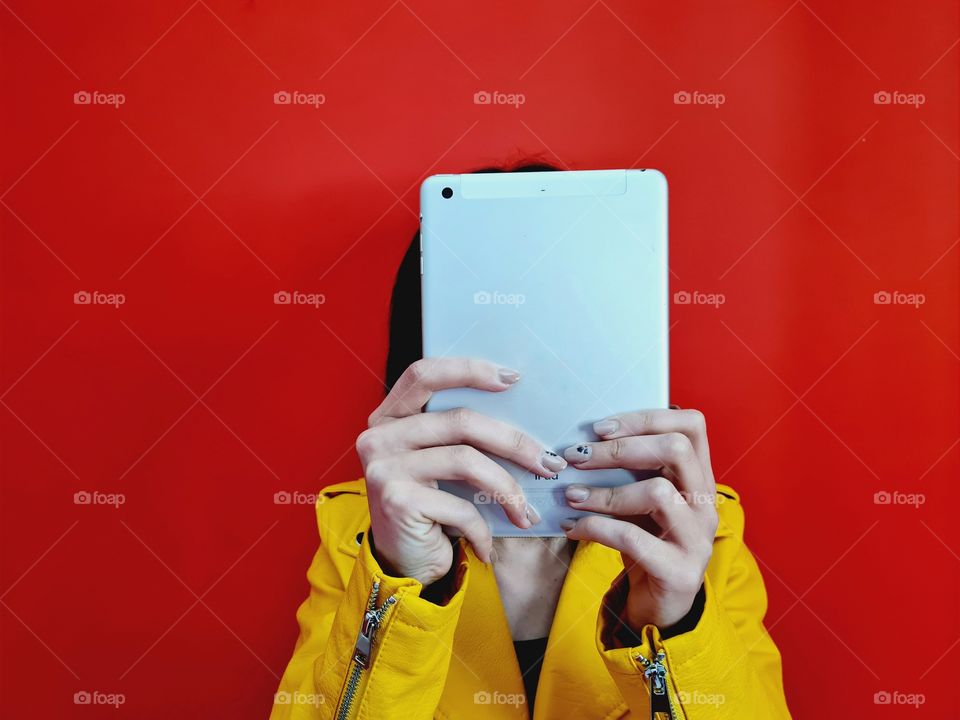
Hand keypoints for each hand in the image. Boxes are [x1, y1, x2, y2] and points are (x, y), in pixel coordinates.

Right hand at [356, 357, 566, 585]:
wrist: (401, 567)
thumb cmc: (431, 510)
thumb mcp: (440, 464)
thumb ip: (458, 436)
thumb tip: (523, 415)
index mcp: (388, 418)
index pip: (424, 374)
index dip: (468, 370)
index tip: (513, 379)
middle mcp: (378, 437)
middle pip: (460, 421)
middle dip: (514, 442)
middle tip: (549, 463)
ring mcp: (384, 468)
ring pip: (466, 460)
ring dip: (508, 488)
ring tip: (526, 512)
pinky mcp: (396, 501)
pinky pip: (461, 505)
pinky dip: (483, 529)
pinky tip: (488, 546)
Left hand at [559, 409, 717, 630]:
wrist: (660, 608)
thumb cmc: (647, 543)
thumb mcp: (642, 502)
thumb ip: (630, 472)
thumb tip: (581, 442)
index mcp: (700, 478)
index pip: (691, 425)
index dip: (646, 418)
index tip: (600, 428)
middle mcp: (706, 504)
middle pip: (676, 449)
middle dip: (619, 449)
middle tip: (577, 457)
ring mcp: (698, 538)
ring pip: (657, 492)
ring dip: (604, 492)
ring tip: (572, 496)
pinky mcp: (680, 572)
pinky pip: (634, 538)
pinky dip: (597, 528)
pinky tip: (573, 527)